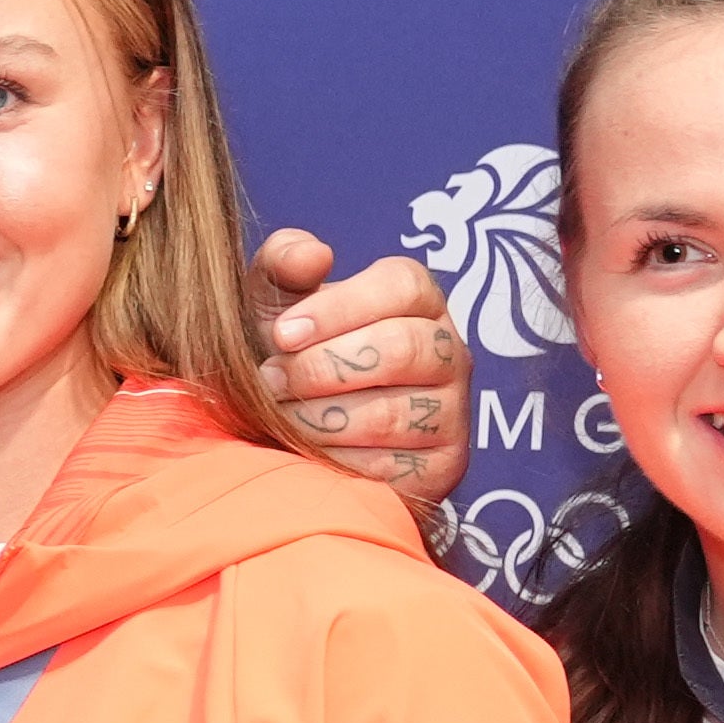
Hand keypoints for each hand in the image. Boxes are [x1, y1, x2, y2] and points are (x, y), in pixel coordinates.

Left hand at [254, 229, 471, 501]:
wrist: (290, 427)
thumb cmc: (289, 352)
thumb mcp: (276, 300)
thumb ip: (284, 263)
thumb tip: (314, 255)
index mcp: (418, 298)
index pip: (401, 286)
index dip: (338, 309)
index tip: (282, 333)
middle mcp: (449, 350)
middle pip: (403, 348)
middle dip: (324, 368)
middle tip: (271, 380)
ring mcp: (452, 409)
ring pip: (395, 413)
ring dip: (321, 417)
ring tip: (280, 414)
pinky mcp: (444, 464)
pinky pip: (393, 467)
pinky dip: (337, 462)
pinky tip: (305, 453)